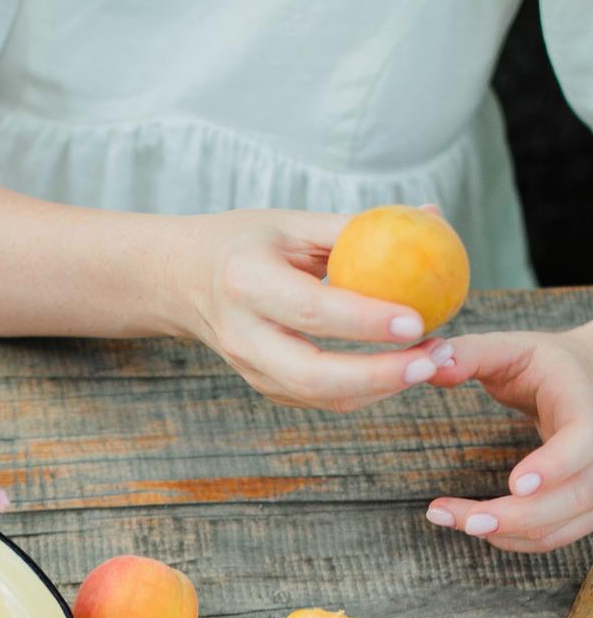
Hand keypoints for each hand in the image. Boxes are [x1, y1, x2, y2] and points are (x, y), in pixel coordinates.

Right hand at [171, 207, 454, 411]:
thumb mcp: (293, 223)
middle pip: (313, 374)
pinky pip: (320, 400)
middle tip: (432, 359)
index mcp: (246, 282)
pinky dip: (365, 391)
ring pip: (320, 397)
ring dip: (380, 388)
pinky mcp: (264, 385)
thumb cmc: (248, 242)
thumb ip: (357, 228)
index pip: (312, 311)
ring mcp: (250, 368)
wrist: (184, 280)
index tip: (417, 320)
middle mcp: (243, 334)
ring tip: (429, 363)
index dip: (365, 321)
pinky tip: (400, 370)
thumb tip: (433, 217)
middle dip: (378, 375)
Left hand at [426, 325, 592, 550]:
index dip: (556, 464)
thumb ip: (470, 353)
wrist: (584, 380)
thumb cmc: (542, 365)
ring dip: (503, 531)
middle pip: (573, 496)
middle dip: (515, 516)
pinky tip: (471, 523)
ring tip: (444, 515)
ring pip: (559, 525)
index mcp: (585, 402)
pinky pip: (553, 536)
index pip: (585, 438)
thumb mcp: (509, 348)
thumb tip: (431, 364)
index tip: (515, 484)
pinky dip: (511, 538)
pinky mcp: (584, 506)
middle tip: (461, 519)